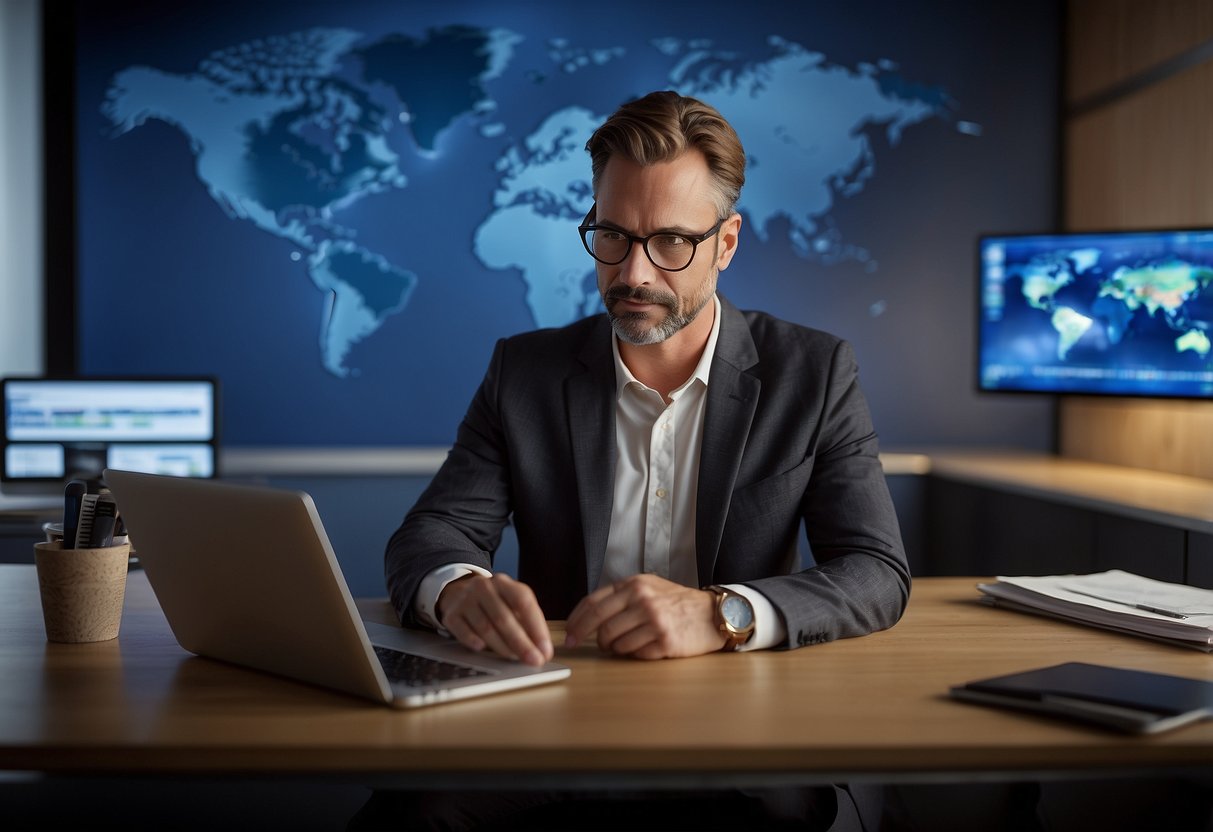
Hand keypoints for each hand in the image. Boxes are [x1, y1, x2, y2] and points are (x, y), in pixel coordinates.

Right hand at [437, 573, 552, 665]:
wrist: (458, 593)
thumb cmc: (494, 602)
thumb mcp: (511, 602)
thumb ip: (527, 621)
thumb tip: (542, 649)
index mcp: (504, 583)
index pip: (523, 602)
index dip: (536, 627)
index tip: (545, 649)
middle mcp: (483, 587)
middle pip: (504, 618)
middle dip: (522, 643)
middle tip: (534, 660)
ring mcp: (465, 600)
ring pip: (485, 628)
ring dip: (503, 647)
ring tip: (515, 658)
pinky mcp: (451, 614)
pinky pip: (464, 632)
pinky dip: (475, 642)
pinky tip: (484, 649)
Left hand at [564, 574, 726, 658]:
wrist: (712, 614)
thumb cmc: (677, 602)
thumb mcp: (649, 587)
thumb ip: (621, 596)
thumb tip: (588, 616)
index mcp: (635, 585)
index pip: (594, 602)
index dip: (576, 620)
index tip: (568, 632)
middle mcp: (643, 600)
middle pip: (600, 624)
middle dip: (585, 637)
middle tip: (578, 645)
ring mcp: (654, 621)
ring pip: (616, 642)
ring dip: (612, 648)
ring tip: (620, 645)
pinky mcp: (665, 641)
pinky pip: (635, 653)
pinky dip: (632, 654)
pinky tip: (641, 647)